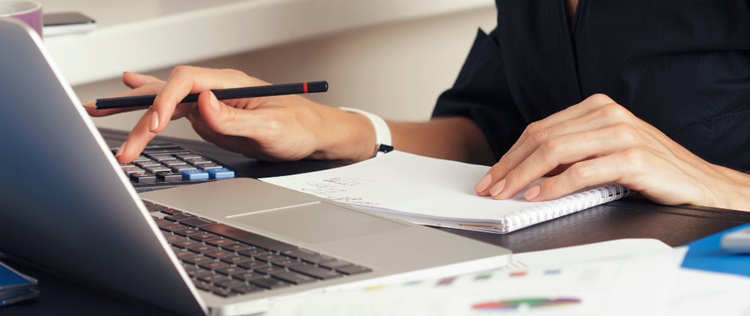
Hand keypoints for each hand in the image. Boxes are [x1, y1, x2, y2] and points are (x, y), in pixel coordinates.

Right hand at [86, 66, 376, 162]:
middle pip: (169, 92)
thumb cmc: (300, 128)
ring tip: (99, 108)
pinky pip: (176, 110)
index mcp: (231, 84)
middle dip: (137, 108)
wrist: (314, 136)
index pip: (187, 82)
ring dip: (136, 112)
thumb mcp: (272, 128)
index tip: (155, 123)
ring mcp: (213, 102)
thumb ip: (235, 119)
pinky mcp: (212, 116)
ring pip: (167, 103)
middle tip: (104, 117)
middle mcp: (217, 89)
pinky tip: (132, 90)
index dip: (165, 100)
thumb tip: (203, 103)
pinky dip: (152, 107)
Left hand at [474, 94, 749, 210]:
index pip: (540, 128)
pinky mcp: (632, 158)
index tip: (492, 175)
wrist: (700, 183)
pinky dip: (554, 185)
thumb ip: (571, 153)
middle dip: (510, 165)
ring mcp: (620, 133)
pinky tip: (538, 195)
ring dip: (523, 175)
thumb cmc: (650, 169)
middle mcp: (607, 114)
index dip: (510, 154)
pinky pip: (581, 171)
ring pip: (555, 151)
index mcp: (597, 107)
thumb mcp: (605, 152)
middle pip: (541, 138)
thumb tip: (525, 171)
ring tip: (507, 193)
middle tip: (490, 187)